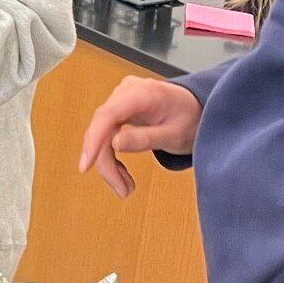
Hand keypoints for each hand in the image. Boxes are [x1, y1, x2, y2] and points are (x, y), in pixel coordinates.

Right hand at [78, 77, 202, 198]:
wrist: (197, 110)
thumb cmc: (191, 119)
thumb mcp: (175, 135)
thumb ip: (146, 138)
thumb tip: (115, 143)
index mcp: (142, 94)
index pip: (108, 115)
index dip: (94, 140)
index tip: (86, 165)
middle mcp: (126, 92)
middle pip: (102, 129)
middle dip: (106, 163)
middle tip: (121, 190)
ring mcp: (120, 99)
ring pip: (101, 134)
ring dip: (108, 163)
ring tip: (125, 186)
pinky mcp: (118, 110)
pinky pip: (106, 134)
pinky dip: (111, 156)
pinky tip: (121, 172)